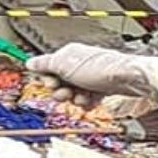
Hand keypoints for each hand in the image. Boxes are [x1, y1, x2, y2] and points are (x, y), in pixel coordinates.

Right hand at [25, 44, 157, 105]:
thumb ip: (45, 64)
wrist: (128, 79)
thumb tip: (29, 62)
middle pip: (60, 83)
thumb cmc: (100, 69)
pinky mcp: (100, 88)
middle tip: (67, 93)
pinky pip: (86, 99)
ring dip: (75, 99)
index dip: (47, 79)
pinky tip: (91, 102)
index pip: (48, 68)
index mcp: (69, 55)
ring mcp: (90, 77)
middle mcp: (79, 65)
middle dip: (61, 91)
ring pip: (73, 93)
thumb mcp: (65, 65)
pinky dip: (87, 103)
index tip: (51, 84)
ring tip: (82, 97)